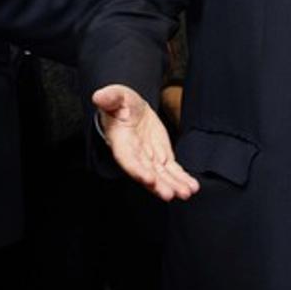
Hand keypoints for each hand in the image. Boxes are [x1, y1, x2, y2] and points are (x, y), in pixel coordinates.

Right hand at [92, 84, 199, 200]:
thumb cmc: (120, 104)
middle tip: (170, 194)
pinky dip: (181, 178)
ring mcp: (149, 158)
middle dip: (158, 185)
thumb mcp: (116, 95)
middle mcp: (134, 155)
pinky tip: (191, 186)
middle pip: (146, 173)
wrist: (131, 109)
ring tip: (186, 193)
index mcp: (121, 142)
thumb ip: (110, 97)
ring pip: (161, 176)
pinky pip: (172, 171)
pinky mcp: (161, 157)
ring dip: (173, 185)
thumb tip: (98, 97)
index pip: (128, 159)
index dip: (137, 170)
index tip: (148, 178)